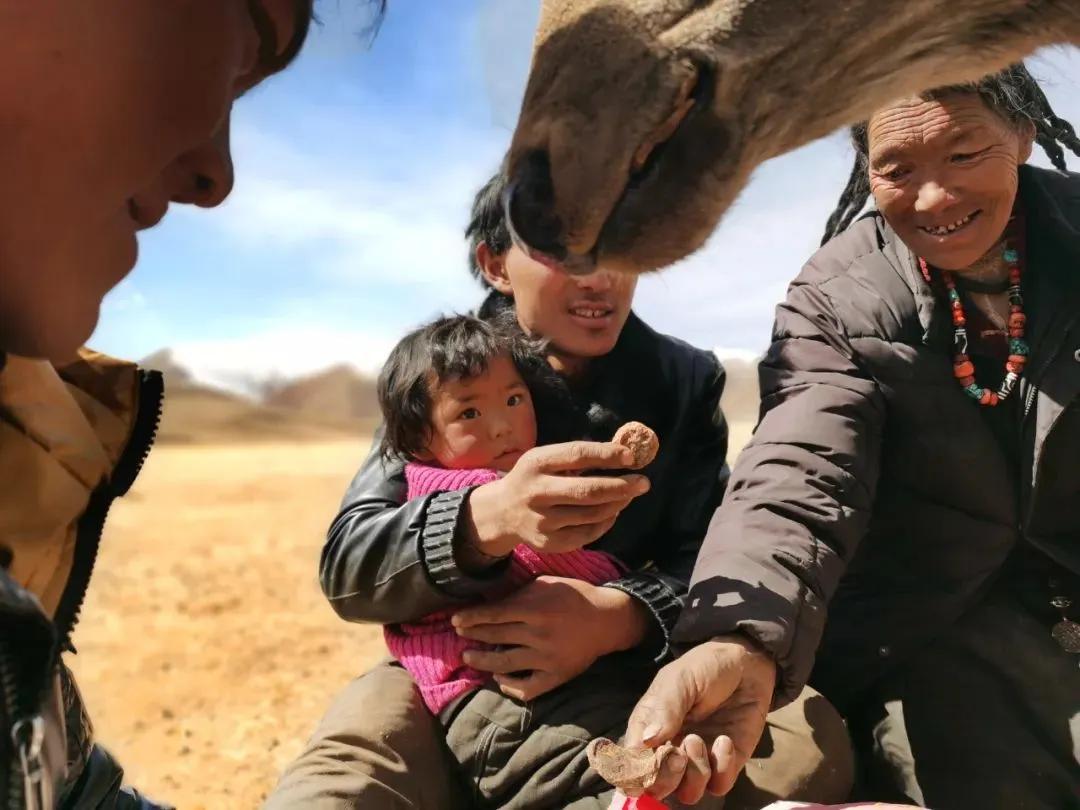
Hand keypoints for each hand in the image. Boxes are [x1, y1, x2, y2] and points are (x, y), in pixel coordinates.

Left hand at [453, 576, 649, 700]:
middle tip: (459, 635)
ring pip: (505, 663)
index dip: (471, 618)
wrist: (606, 620)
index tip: (455, 620)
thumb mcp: (547, 584)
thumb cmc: (574, 596)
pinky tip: (498, 677)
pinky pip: (527, 688)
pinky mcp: (556, 676)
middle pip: (496, 637)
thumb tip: (491, 602)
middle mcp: (539, 634)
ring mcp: (547, 659)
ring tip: (468, 657)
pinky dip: (510, 686)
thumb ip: (519, 593)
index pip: (494, 615)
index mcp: (536, 609)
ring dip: (482, 661)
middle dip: (473, 636)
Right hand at [462, 440, 649, 558]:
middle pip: (587, 490)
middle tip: (644, 482)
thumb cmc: (534, 478)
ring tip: (629, 495)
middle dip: (621, 486)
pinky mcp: (548, 542)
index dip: (607, 455)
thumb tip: (624, 454)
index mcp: (536, 463)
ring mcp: (541, 520)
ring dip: (617, 504)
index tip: (631, 457)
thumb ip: (576, 456)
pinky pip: (587, 534)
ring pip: (591, 514)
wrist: (501, 512)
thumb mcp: (544, 459)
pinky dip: (605, 522)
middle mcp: (536, 492)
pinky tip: (612, 512)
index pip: (577, 454)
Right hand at [625, 636, 776, 804]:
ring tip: (699, 740)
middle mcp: (669, 750)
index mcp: (647, 731)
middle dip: (665, 779)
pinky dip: (722, 768)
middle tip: (678, 754)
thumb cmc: (705, 667)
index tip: (650, 759)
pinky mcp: (726, 763)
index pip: (630, 766)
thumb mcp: (680, 678)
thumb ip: (664, 708)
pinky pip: (719, 785)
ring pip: (687, 794)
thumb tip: (644, 741)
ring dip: (694, 773)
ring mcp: (698, 759)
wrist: (745, 664)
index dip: (635, 773)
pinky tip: (725, 740)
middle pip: (655, 788)